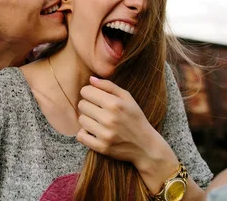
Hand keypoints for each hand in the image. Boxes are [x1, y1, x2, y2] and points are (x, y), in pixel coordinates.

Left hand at [76, 76, 178, 192]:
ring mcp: (105, 134)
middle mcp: (109, 118)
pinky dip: (85, 134)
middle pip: (81, 105)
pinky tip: (94, 132)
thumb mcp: (127, 98)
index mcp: (115, 104)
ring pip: (81, 120)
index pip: (86, 91)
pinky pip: (80, 136)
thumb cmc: (135, 118)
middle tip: (97, 110)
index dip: (89, 93)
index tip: (95, 97)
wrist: (146, 146)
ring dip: (87, 120)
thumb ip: (108, 86)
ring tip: (98, 121)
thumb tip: (90, 79)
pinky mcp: (101, 147)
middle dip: (88, 105)